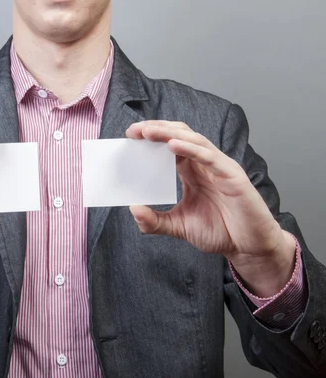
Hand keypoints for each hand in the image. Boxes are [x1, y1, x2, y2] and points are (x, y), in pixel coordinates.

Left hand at [125, 121, 295, 296]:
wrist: (248, 248)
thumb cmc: (219, 232)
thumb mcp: (179, 226)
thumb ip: (155, 221)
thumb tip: (133, 209)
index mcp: (192, 172)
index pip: (170, 145)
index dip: (152, 137)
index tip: (130, 135)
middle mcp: (205, 165)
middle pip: (180, 136)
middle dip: (157, 129)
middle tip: (133, 130)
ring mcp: (220, 168)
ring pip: (194, 140)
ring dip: (169, 133)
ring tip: (148, 132)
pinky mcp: (233, 177)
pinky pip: (210, 157)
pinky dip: (191, 149)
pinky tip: (173, 145)